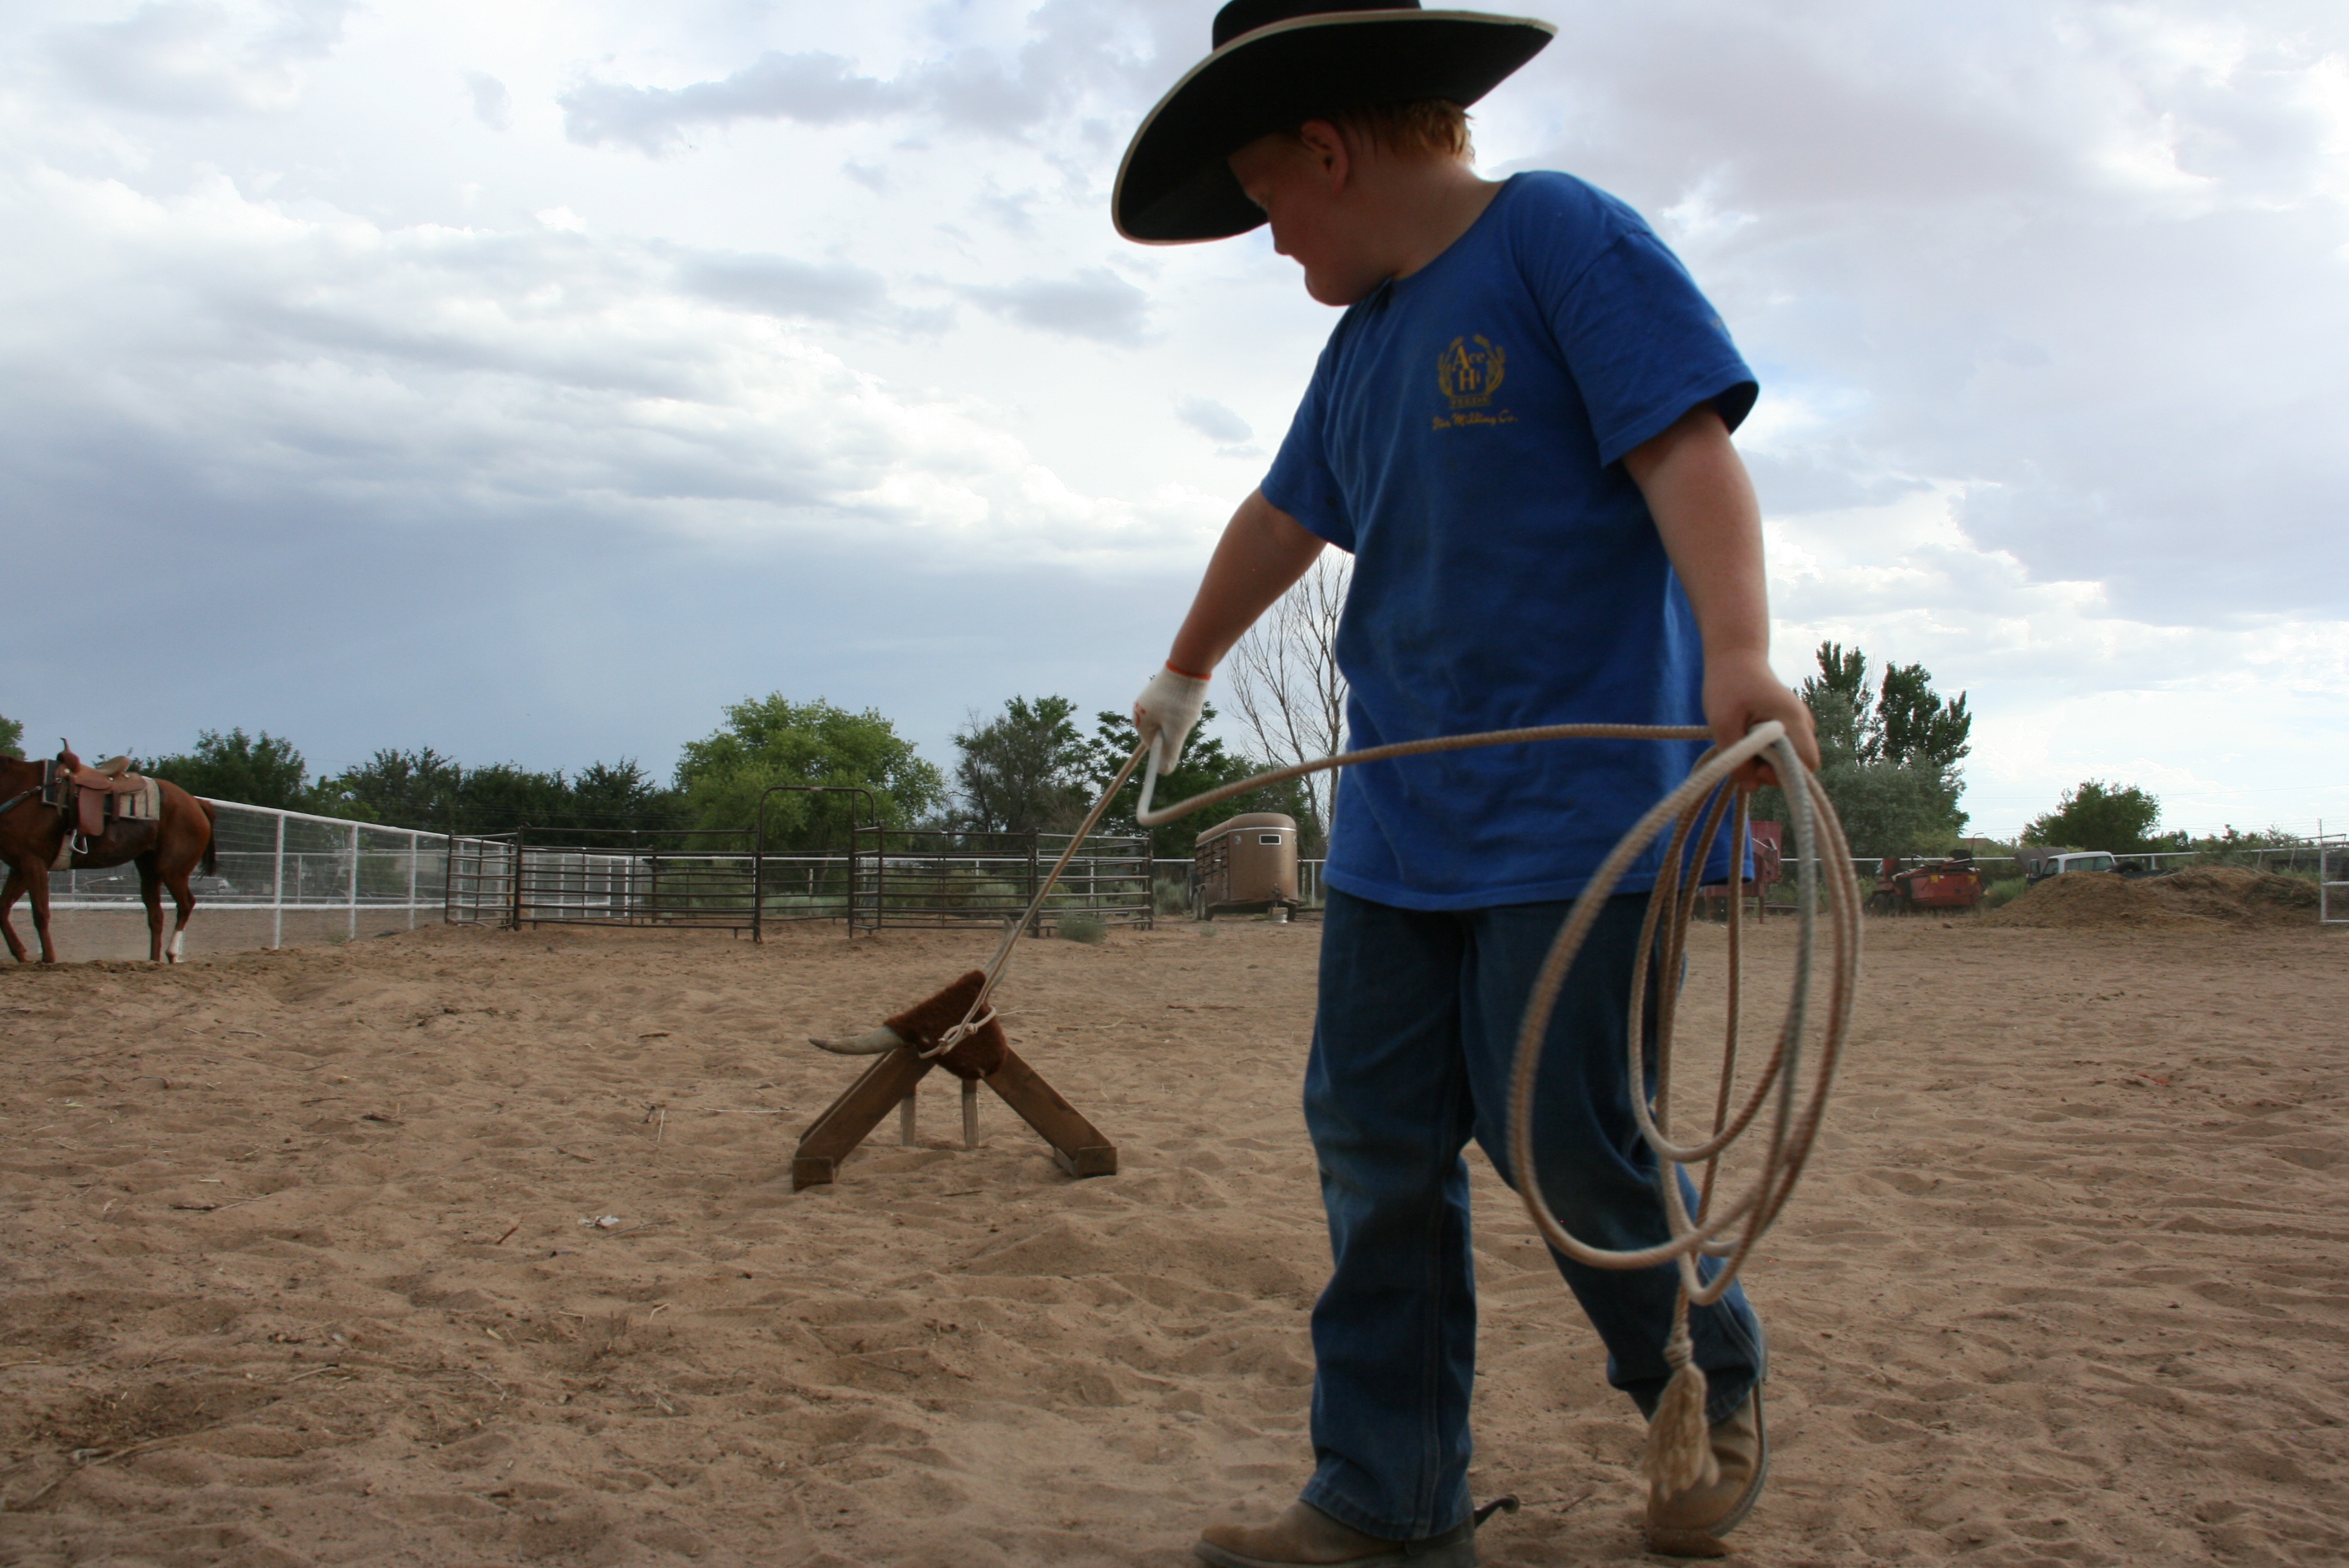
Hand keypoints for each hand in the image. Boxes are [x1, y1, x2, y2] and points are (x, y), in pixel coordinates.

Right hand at [1133, 664, 1209, 770]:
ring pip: (1171, 718)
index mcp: (1139, 720)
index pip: (1154, 744)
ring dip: (1183, 716)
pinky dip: (1184, 704)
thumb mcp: (1177, 731)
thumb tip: (1163, 774)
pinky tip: (1189, 695)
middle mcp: (1140, 708)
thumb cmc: (1180, 700)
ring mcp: (1150, 697)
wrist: (1188, 663)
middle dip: (1178, 727)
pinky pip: (1174, 705)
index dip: (1170, 741)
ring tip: (1188, 704)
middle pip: (1163, 730)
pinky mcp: (1161, 688)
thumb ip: (1169, 753)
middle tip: (1186, 716)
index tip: (1181, 731)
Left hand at [1702, 651, 1818, 790]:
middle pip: (1800, 765)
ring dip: (1766, 761)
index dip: (1785, 776)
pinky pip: (1783, 748)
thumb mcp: (1723, 724)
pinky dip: (1765, 751)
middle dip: (1772, 770)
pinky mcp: (1789, 724)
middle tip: (1743, 756)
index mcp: (1793, 720)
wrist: (1735, 656)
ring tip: (1742, 740)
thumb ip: (1737, 759)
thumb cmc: (1728, 685)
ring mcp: (1798, 722)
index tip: (1756, 768)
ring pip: (1791, 758)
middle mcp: (1803, 722)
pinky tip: (1746, 736)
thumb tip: (1752, 788)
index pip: (1808, 764)